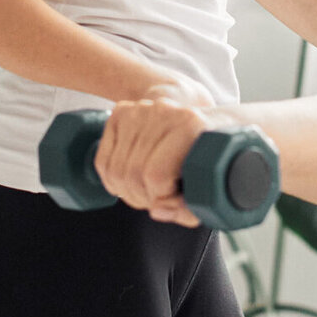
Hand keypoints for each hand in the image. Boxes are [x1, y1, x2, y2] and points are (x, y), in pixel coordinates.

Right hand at [95, 88, 223, 226]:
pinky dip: (113, 181)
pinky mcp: (120, 113)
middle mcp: (162, 112)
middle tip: (158, 199)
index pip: (157, 174)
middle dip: (143, 198)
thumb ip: (192, 205)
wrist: (192, 104)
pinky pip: (103, 162)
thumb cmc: (204, 145)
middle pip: (132, 174)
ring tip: (147, 191)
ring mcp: (138, 111)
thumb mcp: (214, 175)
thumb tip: (157, 211)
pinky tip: (131, 182)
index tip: (174, 199)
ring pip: (115, 171)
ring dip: (128, 193)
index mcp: (189, 124)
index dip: (161, 197)